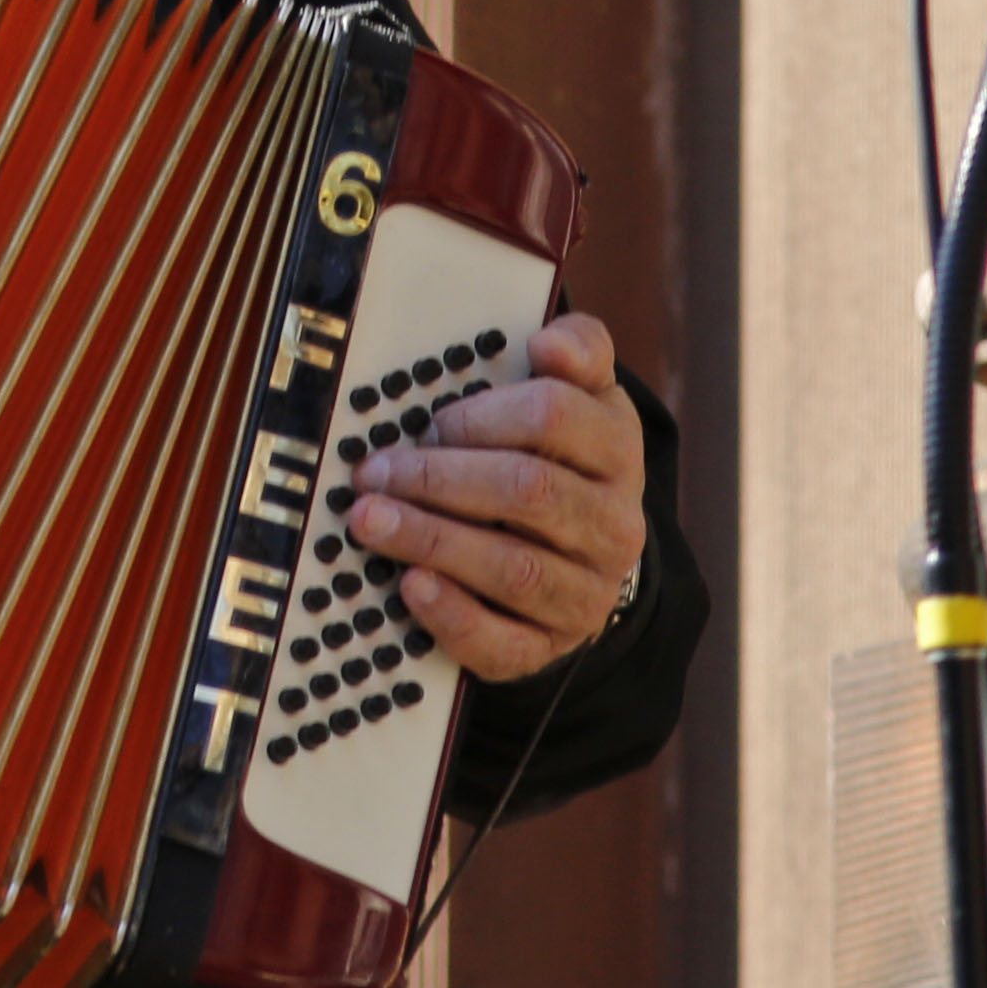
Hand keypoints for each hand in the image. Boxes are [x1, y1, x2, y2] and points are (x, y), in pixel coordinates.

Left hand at [340, 311, 648, 684]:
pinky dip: (454, 616)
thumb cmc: (560, 456)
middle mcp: (614, 525)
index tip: (431, 420)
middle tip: (374, 472)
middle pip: (528, 492)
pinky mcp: (549, 647)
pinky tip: (411, 586)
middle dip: (439, 479)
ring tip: (369, 521)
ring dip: (432, 541)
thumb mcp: (581, 394)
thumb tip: (548, 340)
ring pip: (514, 569)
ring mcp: (585, 592)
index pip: (554, 417)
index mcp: (617, 449)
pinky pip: (505, 642)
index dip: (482, 415)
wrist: (583, 553)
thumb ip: (576, 350)